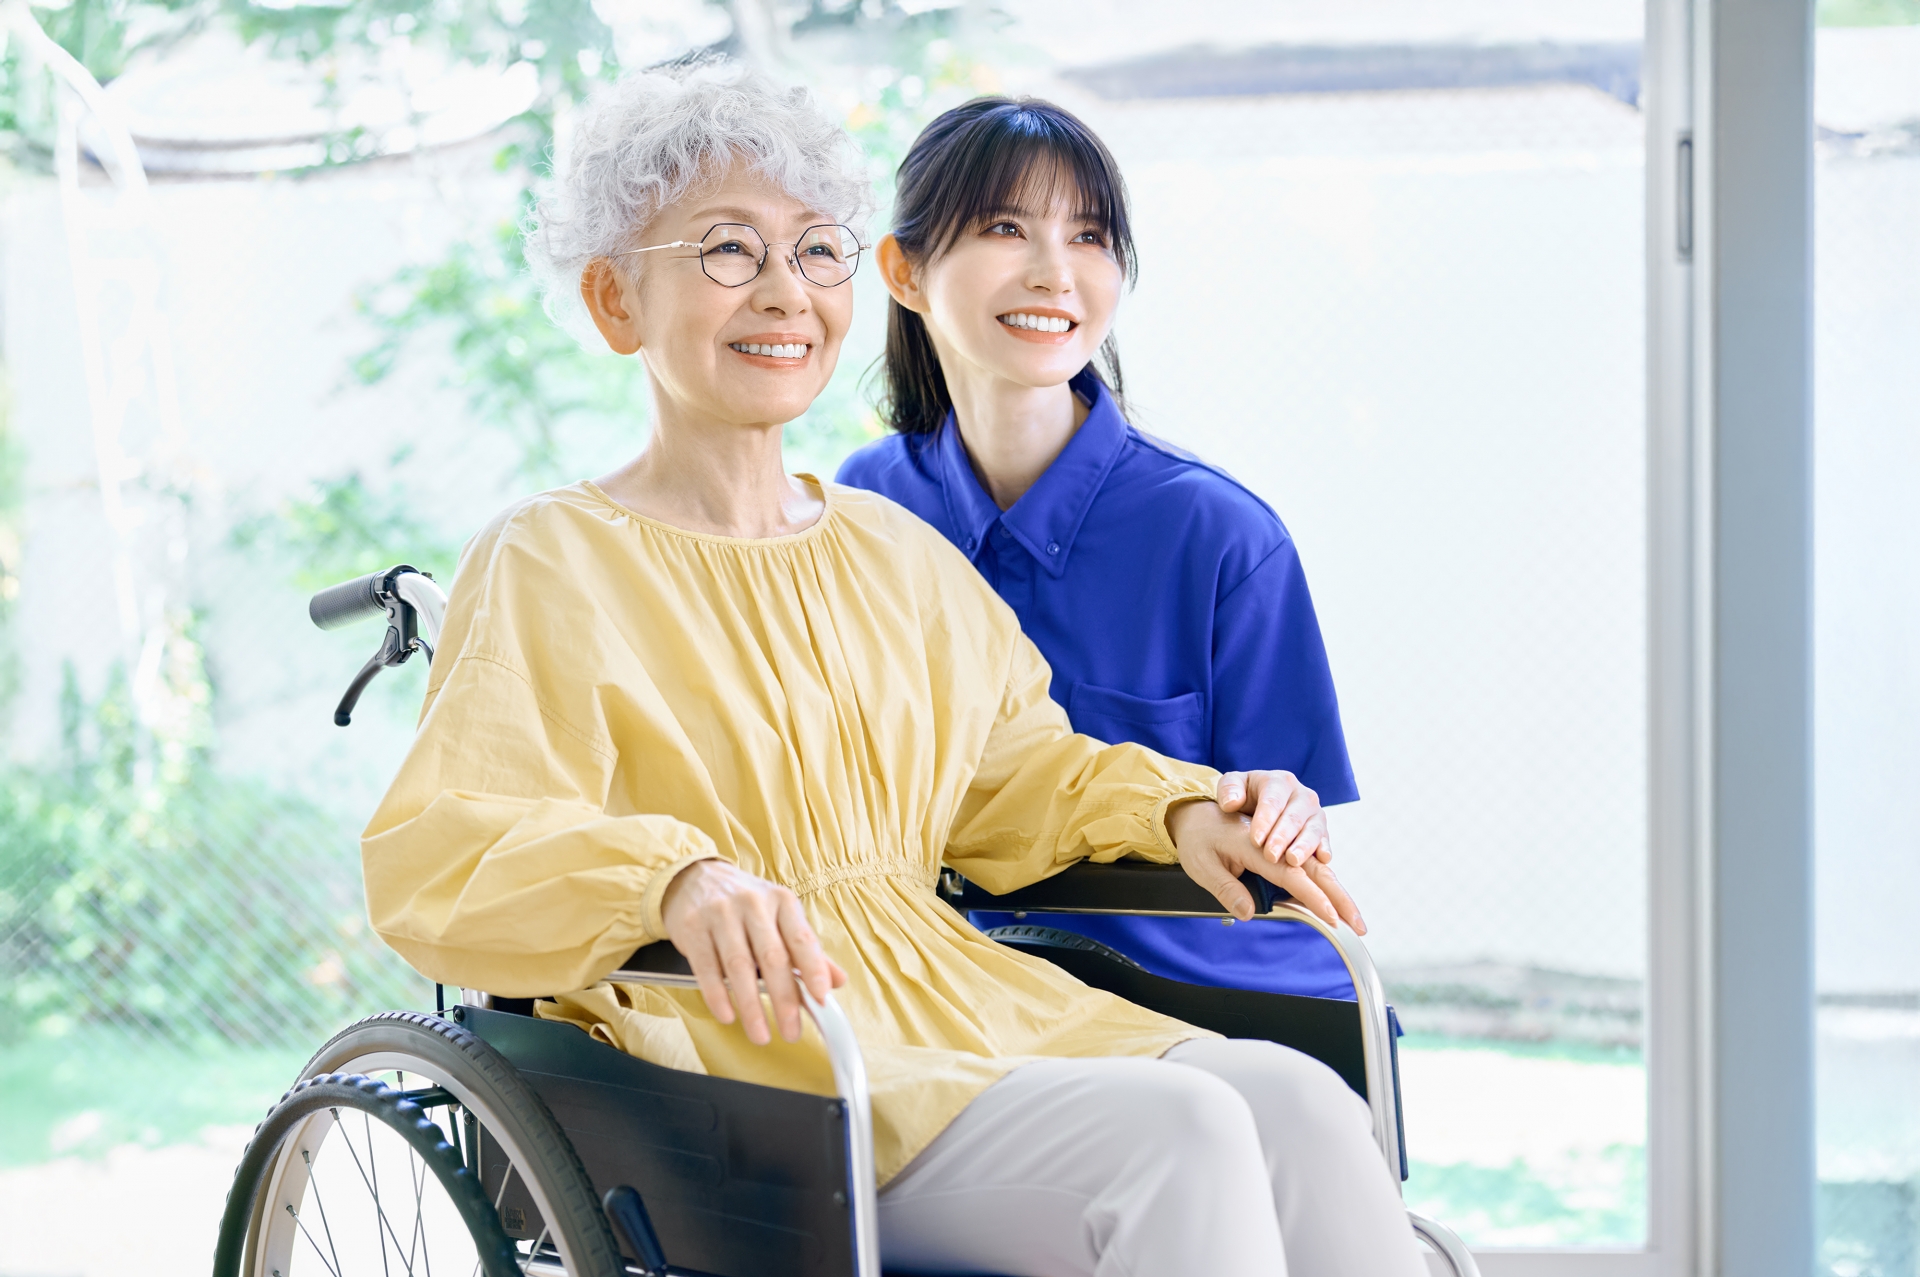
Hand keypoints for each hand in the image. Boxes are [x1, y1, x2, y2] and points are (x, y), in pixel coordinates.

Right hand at [660, 860, 847, 1045]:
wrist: (692, 878)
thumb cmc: (744, 904)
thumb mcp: (779, 916)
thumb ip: (806, 950)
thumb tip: (838, 981)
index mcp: (782, 901)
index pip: (802, 938)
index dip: (814, 969)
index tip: (821, 998)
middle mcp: (753, 904)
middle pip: (772, 958)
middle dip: (784, 1000)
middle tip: (791, 1031)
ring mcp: (721, 914)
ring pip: (740, 967)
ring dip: (751, 1006)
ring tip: (760, 1034)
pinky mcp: (693, 928)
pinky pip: (707, 968)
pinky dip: (718, 996)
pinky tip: (728, 1015)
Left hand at [1167, 798, 1365, 932]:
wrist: (1197, 812)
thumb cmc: (1198, 837)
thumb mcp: (1200, 864)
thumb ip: (1225, 887)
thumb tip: (1249, 912)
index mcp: (1254, 836)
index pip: (1290, 871)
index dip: (1312, 895)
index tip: (1329, 915)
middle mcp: (1278, 832)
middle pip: (1316, 867)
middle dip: (1338, 895)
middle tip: (1355, 924)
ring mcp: (1288, 835)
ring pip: (1319, 863)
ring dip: (1336, 890)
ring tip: (1350, 918)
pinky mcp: (1290, 842)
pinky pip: (1315, 860)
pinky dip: (1329, 879)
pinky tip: (1340, 899)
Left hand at [1215, 770, 1328, 866]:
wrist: (1257, 803)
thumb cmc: (1243, 795)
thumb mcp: (1231, 786)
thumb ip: (1228, 790)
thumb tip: (1231, 803)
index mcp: (1279, 781)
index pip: (1272, 801)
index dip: (1265, 820)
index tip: (1255, 840)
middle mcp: (1301, 795)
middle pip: (1294, 816)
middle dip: (1282, 837)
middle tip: (1270, 855)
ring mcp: (1314, 813)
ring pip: (1313, 828)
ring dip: (1304, 846)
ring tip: (1292, 861)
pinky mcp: (1322, 830)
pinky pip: (1325, 839)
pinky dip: (1324, 849)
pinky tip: (1322, 859)